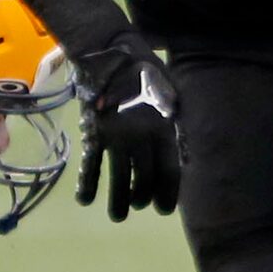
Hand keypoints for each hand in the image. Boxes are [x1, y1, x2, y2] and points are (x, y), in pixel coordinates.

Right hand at [72, 32, 181, 218]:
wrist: (110, 54)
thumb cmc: (146, 74)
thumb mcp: (172, 98)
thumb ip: (178, 129)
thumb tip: (185, 161)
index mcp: (163, 127)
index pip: (169, 170)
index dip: (167, 193)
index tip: (163, 209)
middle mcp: (141, 135)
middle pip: (144, 178)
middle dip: (142, 198)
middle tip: (140, 208)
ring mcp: (115, 135)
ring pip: (118, 177)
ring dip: (118, 201)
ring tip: (119, 216)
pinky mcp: (94, 132)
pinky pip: (90, 164)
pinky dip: (88, 184)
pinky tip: (87, 200)